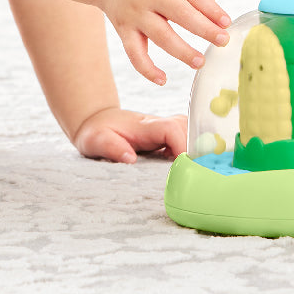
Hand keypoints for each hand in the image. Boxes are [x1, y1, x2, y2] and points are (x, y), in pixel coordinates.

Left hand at [73, 107, 188, 163]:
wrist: (97, 120)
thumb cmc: (97, 132)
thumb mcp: (96, 140)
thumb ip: (111, 147)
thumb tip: (129, 158)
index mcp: (144, 127)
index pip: (170, 129)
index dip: (182, 145)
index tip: (185, 166)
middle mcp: (157, 125)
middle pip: (187, 128)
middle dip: (196, 148)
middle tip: (197, 173)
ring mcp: (163, 129)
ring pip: (190, 130)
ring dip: (197, 148)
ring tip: (196, 171)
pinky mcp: (166, 136)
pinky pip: (186, 138)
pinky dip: (193, 150)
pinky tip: (192, 167)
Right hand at [98, 0, 230, 84]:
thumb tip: (214, 5)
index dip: (212, 10)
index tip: (226, 23)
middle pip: (181, 14)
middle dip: (205, 30)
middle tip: (223, 41)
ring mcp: (135, 12)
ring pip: (161, 36)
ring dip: (183, 52)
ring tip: (200, 62)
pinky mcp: (123, 28)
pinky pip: (134, 52)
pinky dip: (147, 68)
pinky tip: (162, 79)